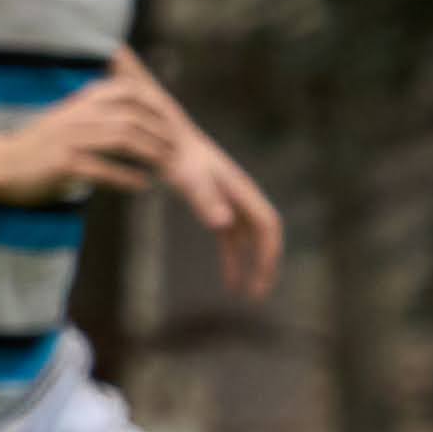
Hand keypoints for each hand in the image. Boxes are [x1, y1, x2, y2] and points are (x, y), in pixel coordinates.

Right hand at [0, 67, 177, 205]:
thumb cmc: (32, 148)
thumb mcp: (63, 120)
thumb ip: (91, 114)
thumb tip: (123, 114)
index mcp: (79, 103)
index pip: (126, 92)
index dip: (154, 106)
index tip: (169, 122)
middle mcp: (77, 116)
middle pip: (131, 117)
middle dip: (159, 133)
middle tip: (174, 150)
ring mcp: (70, 140)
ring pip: (122, 139)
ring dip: (150, 154)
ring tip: (165, 167)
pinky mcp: (63, 165)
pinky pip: (104, 169)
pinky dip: (127, 178)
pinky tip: (142, 186)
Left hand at [152, 102, 284, 303]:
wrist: (163, 136)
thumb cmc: (176, 155)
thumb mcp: (189, 178)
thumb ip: (205, 199)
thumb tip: (223, 225)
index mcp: (242, 191)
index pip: (268, 225)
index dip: (269, 252)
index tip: (262, 278)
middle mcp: (242, 198)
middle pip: (264, 236)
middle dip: (265, 265)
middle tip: (257, 295)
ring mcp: (231, 204)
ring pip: (248, 241)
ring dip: (249, 266)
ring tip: (244, 294)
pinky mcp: (216, 207)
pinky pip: (231, 240)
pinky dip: (232, 259)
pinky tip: (228, 281)